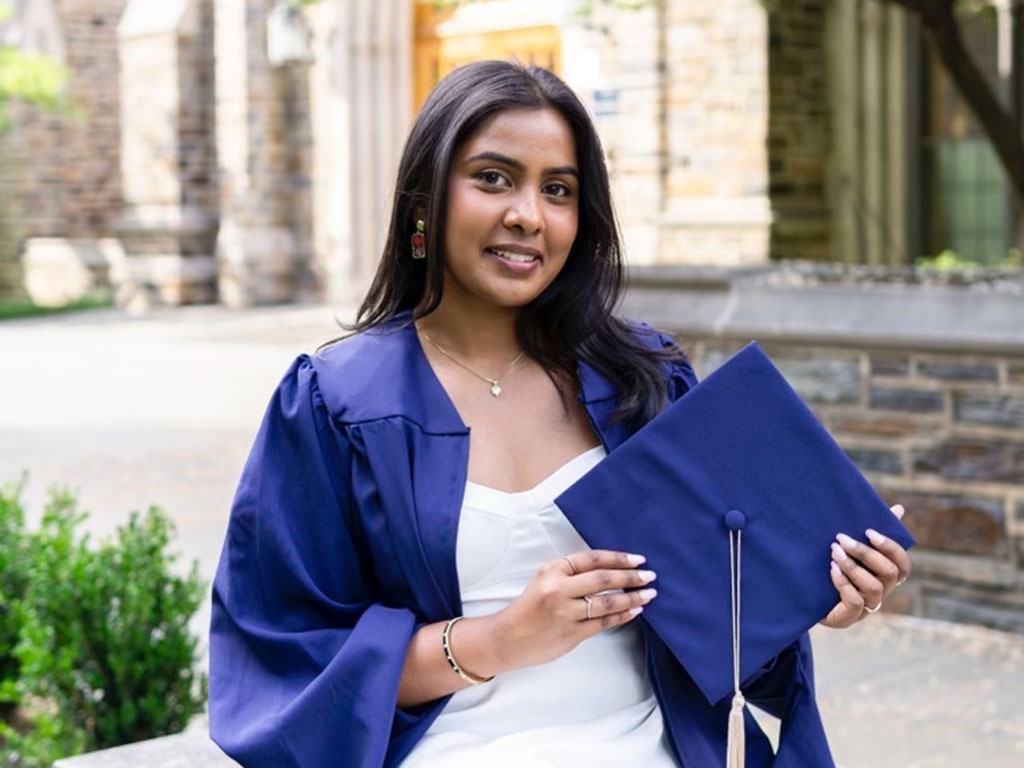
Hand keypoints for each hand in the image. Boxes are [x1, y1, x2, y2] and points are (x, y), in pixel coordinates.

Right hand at [492, 550, 656, 670]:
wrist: (508, 638)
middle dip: (630, 577)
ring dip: (632, 598)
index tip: (637, 559)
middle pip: (603, 579)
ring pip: (607, 602)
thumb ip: (572, 575)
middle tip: (650, 576)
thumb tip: (612, 572)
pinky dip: (622, 616)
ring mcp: (565, 612)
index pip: (592, 558)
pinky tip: (635, 612)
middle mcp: (558, 589)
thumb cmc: (530, 608)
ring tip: (649, 595)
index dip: (618, 558)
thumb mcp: (545, 580)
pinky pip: (603, 623)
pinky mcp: (571, 633)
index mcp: (552, 570)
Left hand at [819, 504, 911, 628]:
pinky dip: (844, 584)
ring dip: (853, 567)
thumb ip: (872, 532)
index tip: (869, 531)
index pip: (902, 564)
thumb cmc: (834, 567)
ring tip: (833, 552)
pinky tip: (831, 570)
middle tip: (841, 538)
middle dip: (866, 553)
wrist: (806, 597)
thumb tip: (898, 508)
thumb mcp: (851, 549)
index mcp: (885, 576)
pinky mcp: (849, 618)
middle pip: (889, 573)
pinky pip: (855, 603)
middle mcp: (881, 592)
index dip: (890, 547)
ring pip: (873, 588)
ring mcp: (867, 607)